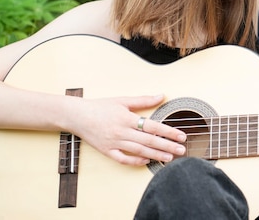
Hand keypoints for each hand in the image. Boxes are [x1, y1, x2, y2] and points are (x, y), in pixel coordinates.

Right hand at [70, 94, 186, 165]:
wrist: (77, 116)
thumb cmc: (100, 106)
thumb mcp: (123, 100)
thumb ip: (143, 100)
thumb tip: (161, 95)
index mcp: (126, 118)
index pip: (153, 126)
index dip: (168, 132)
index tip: (181, 136)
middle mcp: (121, 132)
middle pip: (149, 141)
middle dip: (167, 146)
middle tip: (181, 150)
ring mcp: (114, 143)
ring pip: (139, 151)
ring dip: (156, 155)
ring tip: (169, 158)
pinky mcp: (107, 151)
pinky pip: (123, 159)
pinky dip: (135, 162)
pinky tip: (147, 161)